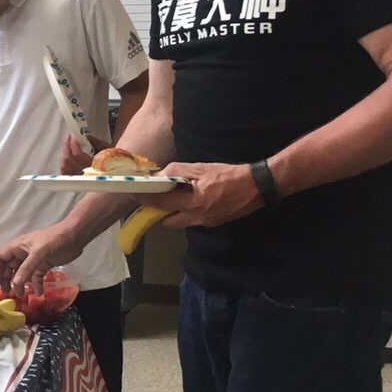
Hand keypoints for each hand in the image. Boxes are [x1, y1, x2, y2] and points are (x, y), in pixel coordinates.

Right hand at [0, 225, 86, 294]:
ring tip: (21, 295)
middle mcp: (23, 253)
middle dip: (6, 279)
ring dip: (20, 284)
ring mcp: (33, 260)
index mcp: (18, 246)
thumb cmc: (55, 240)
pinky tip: (39, 292)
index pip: (0, 257)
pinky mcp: (43, 265)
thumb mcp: (39, 253)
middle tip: (6, 292)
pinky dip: (36, 285)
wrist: (75, 236)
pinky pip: (35, 277)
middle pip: (9, 267)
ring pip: (21, 274)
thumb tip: (15, 283)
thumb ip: (27, 268)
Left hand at [60, 133, 109, 175]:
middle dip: (66, 146)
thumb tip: (83, 136)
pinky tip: (66, 154)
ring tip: (67, 143)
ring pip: (64, 165)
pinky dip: (62, 162)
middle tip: (68, 137)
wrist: (112, 171)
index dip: (73, 144)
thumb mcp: (105, 147)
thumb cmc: (109, 158)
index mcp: (93, 165)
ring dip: (64, 152)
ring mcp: (78, 178)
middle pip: (68, 160)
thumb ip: (94, 141)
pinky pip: (64, 171)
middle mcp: (84, 173)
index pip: (78, 154)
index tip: (73, 136)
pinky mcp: (74, 180)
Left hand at [144, 162, 261, 227]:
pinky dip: (187, 212)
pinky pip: (193, 220)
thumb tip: (159, 177)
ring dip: (174, 212)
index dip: (145, 199)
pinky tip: (193, 200)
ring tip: (176, 197)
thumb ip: (177, 172)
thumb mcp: (200, 168)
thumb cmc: (228, 175)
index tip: (134, 194)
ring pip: (180, 222)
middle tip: (157, 197)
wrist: (257, 186)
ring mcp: (206, 223)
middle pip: (168, 221)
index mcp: (193, 203)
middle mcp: (197, 218)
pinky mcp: (214, 223)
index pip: (161, 204)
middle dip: (160, 211)